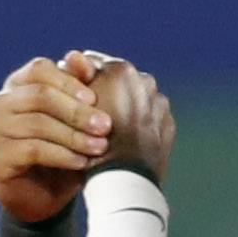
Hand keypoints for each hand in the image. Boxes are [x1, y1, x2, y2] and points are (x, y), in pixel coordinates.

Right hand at [0, 54, 113, 224]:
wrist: (39, 196)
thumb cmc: (60, 150)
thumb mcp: (72, 120)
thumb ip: (77, 89)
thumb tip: (81, 56)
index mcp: (17, 84)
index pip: (40, 70)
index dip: (69, 81)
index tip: (95, 98)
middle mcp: (1, 103)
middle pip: (40, 96)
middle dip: (76, 111)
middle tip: (106, 125)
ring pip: (38, 123)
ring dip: (73, 135)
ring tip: (99, 147)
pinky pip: (33, 150)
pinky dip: (62, 155)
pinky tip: (82, 162)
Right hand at [85, 55, 173, 185]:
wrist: (123, 180)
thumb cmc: (90, 142)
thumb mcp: (75, 108)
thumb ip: (75, 78)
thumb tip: (73, 55)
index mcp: (120, 70)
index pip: (91, 63)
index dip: (77, 81)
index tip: (69, 96)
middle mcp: (144, 79)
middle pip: (116, 80)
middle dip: (105, 92)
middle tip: (90, 114)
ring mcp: (159, 101)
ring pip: (134, 99)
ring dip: (123, 108)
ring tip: (109, 130)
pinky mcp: (168, 123)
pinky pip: (150, 118)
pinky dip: (139, 125)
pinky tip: (126, 139)